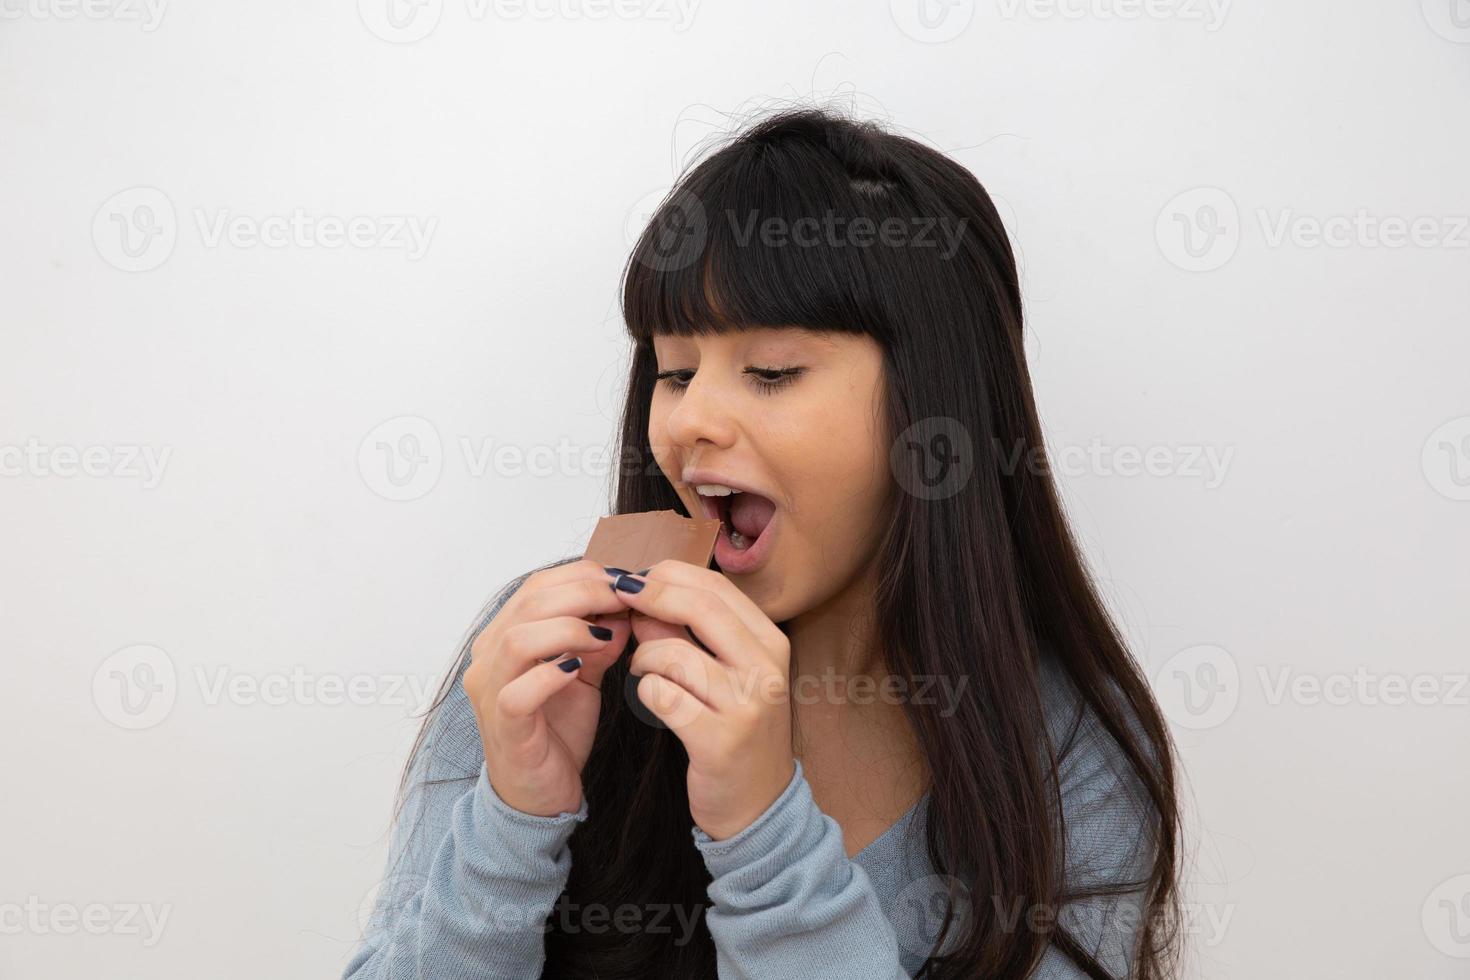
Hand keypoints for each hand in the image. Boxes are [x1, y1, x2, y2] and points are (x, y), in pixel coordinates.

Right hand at [462, 559, 631, 816]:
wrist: (540, 794)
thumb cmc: (557, 730)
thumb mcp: (584, 675)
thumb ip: (598, 642)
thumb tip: (625, 610)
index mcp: (503, 636)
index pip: (537, 585)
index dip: (583, 577)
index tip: (624, 583)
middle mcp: (488, 657)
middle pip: (529, 602)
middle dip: (584, 594)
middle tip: (624, 600)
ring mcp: (489, 691)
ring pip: (518, 639)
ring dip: (569, 628)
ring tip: (606, 635)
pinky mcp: (503, 725)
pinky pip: (519, 691)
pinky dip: (551, 674)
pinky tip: (578, 670)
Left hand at [610, 561, 795, 840]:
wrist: (757, 805)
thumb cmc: (734, 728)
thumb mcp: (725, 672)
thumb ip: (690, 632)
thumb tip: (643, 593)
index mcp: (770, 642)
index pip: (717, 588)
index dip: (670, 574)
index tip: (636, 577)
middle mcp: (765, 669)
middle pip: (700, 607)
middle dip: (651, 597)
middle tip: (620, 599)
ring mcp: (746, 706)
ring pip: (673, 654)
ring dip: (644, 657)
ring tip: (642, 670)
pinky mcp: (720, 741)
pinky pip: (662, 697)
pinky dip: (647, 693)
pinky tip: (653, 701)